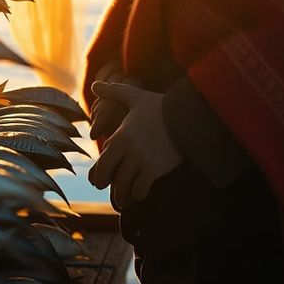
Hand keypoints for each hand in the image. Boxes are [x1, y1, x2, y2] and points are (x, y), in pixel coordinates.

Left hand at [87, 81, 182, 200]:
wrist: (188, 116)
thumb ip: (114, 91)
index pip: (101, 163)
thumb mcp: (135, 96)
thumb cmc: (161, 106)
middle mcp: (128, 151)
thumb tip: (95, 85)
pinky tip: (141, 192)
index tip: (101, 180)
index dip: (99, 174)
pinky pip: (141, 189)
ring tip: (126, 198)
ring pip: (124, 186)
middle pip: (109, 178)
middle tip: (112, 190)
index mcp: (120, 136)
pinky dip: (139, 193)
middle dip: (108, 186)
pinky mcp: (156, 169)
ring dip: (124, 195)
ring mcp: (141, 161)